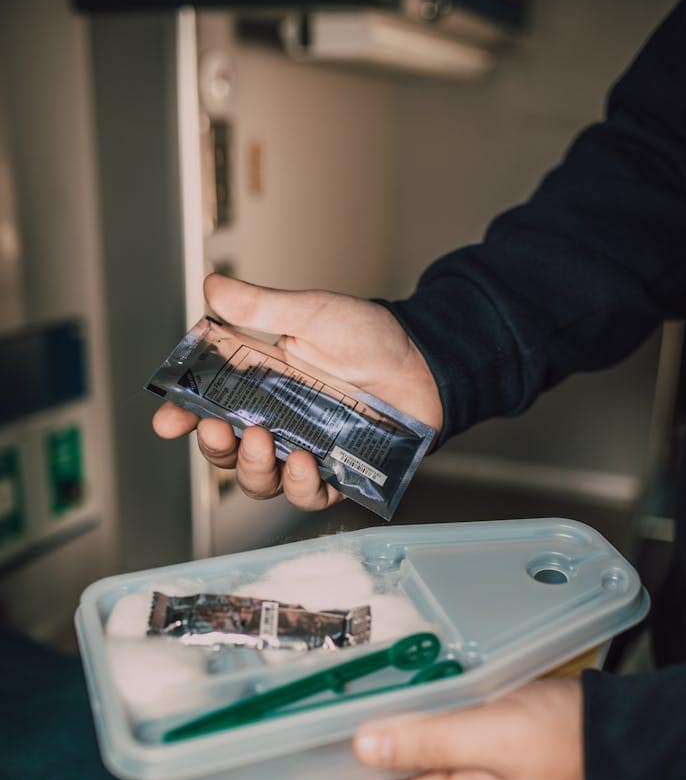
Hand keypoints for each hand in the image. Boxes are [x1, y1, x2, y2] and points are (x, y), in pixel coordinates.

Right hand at [152, 275, 442, 510]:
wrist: (425, 361)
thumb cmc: (370, 337)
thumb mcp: (312, 313)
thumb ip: (261, 307)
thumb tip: (212, 285)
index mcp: (260, 387)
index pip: (209, 407)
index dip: (183, 416)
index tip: (167, 420)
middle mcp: (277, 423)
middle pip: (228, 452)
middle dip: (215, 446)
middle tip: (218, 426)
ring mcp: (306, 451)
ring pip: (262, 481)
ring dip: (253, 468)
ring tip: (263, 441)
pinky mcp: (338, 474)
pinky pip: (310, 494)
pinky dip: (302, 485)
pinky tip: (306, 463)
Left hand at [316, 678, 585, 779]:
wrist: (612, 740)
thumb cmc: (555, 737)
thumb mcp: (483, 733)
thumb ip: (421, 742)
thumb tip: (360, 747)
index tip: (298, 766)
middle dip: (342, 779)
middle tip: (316, 734)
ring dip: (372, 759)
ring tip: (349, 718)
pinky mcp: (479, 775)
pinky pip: (427, 768)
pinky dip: (404, 747)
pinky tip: (399, 714)